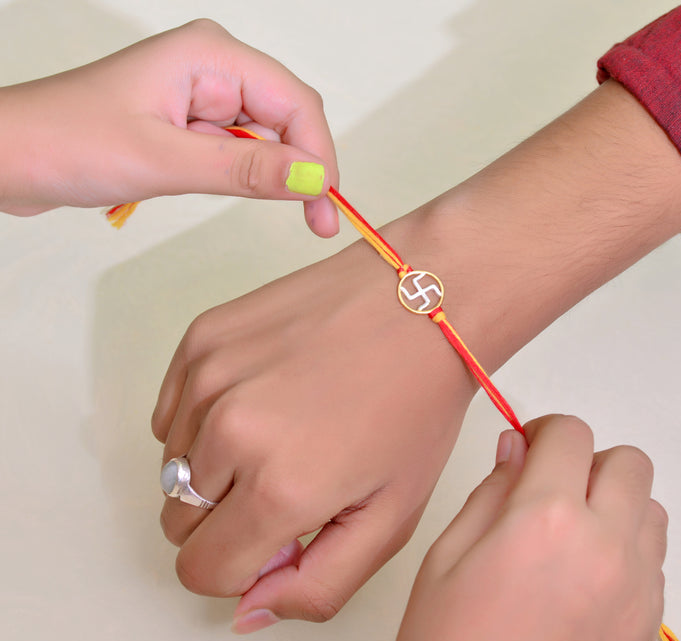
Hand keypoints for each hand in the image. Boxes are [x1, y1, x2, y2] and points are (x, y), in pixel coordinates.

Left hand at [0, 19, 337, 236]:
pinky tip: (249, 194)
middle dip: (308, 168)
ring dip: (281, 175)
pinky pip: (241, 149)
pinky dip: (252, 176)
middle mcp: (212, 69)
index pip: (295, 103)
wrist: (11, 156)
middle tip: (319, 221)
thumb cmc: (67, 141)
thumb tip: (312, 178)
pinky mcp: (190, 125)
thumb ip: (244, 168)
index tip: (326, 205)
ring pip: (268, 136)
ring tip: (293, 212)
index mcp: (210, 56)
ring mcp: (201, 97)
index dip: (319, 155)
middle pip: (289, 117)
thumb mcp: (165, 160)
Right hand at [152, 231, 476, 628]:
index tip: (282, 533)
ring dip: (216, 466)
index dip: (242, 565)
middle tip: (287, 480)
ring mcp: (209, 376)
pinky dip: (204, 420)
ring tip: (282, 431)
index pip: (201, 571)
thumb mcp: (391, 518)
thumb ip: (317, 586)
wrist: (417, 304)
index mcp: (278, 488)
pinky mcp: (201, 339)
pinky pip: (171, 413)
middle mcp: (228, 431)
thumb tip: (246, 611)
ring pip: (172, 466)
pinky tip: (262, 399)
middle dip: (227, 519)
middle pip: (180, 522)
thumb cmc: (415, 408)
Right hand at [385, 415, 667, 640]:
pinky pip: (653, 560)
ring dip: (614, 502)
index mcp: (546, 521)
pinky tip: (582, 574)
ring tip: (569, 530)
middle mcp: (605, 549)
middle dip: (588, 460)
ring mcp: (635, 592)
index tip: (528, 445)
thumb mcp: (447, 555)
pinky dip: (625, 548)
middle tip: (549, 484)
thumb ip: (491, 490)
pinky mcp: (645, 629)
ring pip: (650, 508)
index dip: (545, 430)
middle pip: (629, 462)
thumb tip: (516, 447)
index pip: (570, 436)